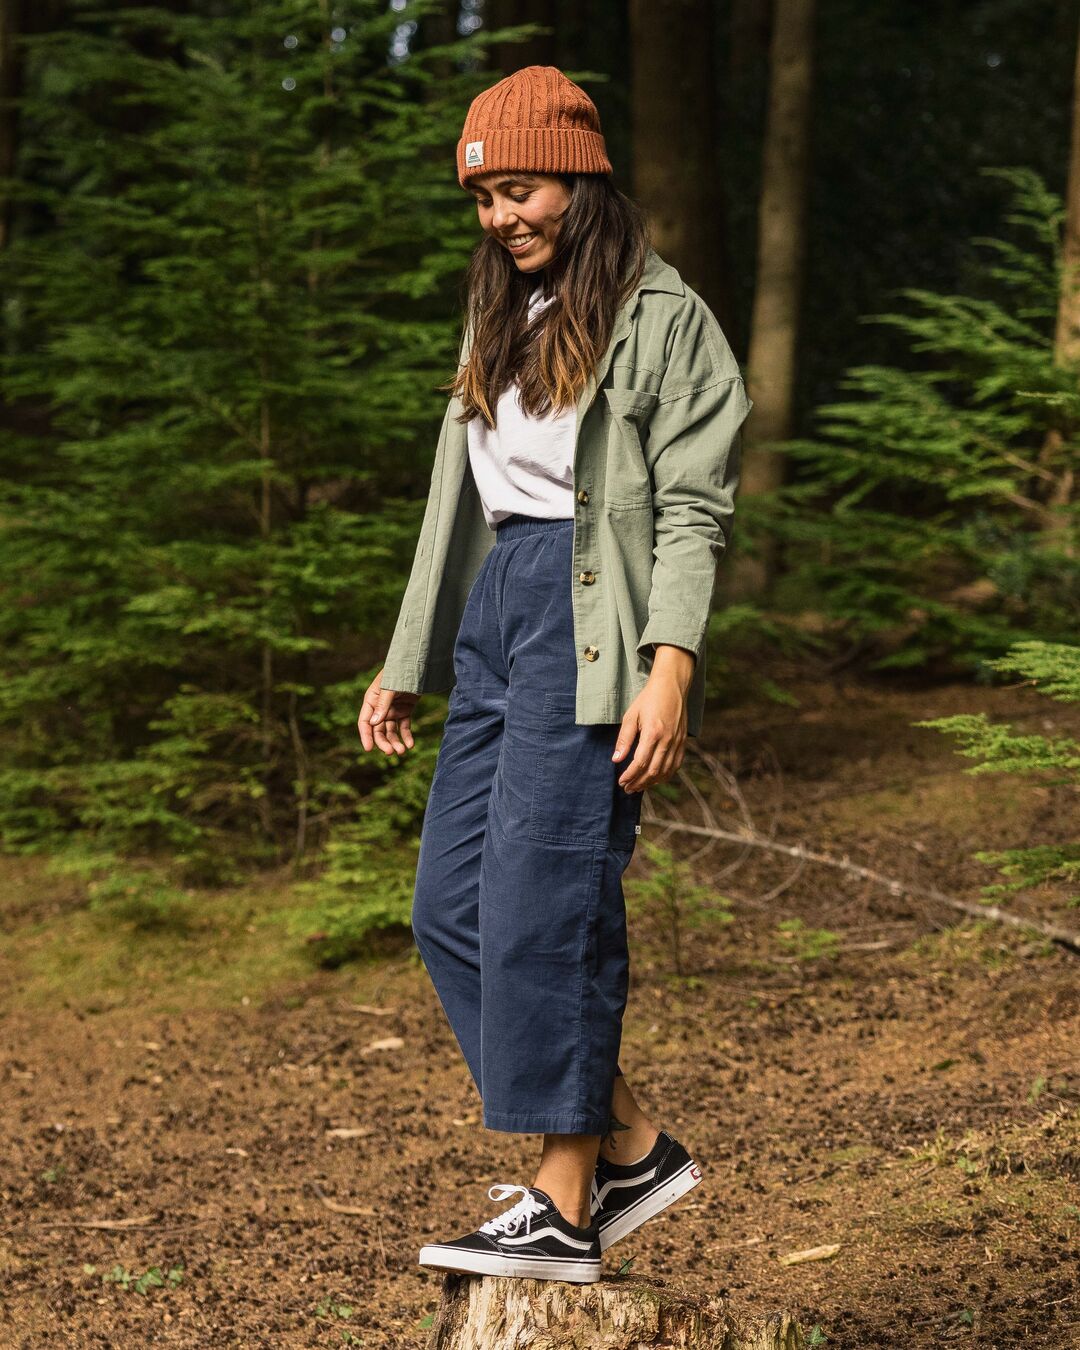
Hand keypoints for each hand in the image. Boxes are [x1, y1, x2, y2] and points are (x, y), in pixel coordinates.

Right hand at [359, 668, 419, 755]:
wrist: (417, 663)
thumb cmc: (400, 671)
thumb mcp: (390, 687)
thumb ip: (383, 704)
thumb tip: (374, 723)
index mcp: (371, 700)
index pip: (365, 722)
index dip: (366, 736)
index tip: (369, 749)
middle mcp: (380, 707)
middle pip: (378, 729)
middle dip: (384, 742)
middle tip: (392, 752)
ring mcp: (393, 709)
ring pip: (391, 730)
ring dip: (396, 741)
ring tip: (403, 751)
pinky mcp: (406, 709)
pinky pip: (404, 726)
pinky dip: (407, 736)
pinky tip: (410, 745)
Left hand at [612, 645, 693, 791]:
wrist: (672, 686)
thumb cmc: (648, 699)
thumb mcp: (631, 715)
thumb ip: (624, 739)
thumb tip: (616, 759)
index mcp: (653, 733)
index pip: (640, 763)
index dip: (630, 775)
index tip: (621, 781)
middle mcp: (667, 740)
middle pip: (653, 771)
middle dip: (639, 783)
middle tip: (627, 788)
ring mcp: (678, 742)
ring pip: (665, 771)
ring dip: (651, 782)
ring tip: (639, 787)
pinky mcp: (683, 742)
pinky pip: (675, 765)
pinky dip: (665, 775)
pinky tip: (656, 779)